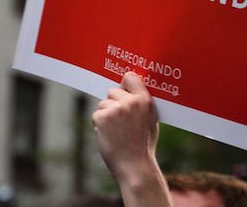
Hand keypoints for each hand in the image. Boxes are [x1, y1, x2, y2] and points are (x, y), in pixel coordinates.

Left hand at [92, 72, 170, 206]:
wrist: (135, 167)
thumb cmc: (142, 146)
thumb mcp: (150, 121)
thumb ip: (140, 104)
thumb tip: (126, 91)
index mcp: (145, 101)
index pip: (130, 77)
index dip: (124, 84)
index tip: (123, 89)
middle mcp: (131, 102)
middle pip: (112, 91)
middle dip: (113, 103)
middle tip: (121, 123)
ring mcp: (116, 109)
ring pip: (103, 104)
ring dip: (106, 116)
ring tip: (117, 132)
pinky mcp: (102, 117)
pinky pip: (96, 115)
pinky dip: (99, 125)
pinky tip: (110, 136)